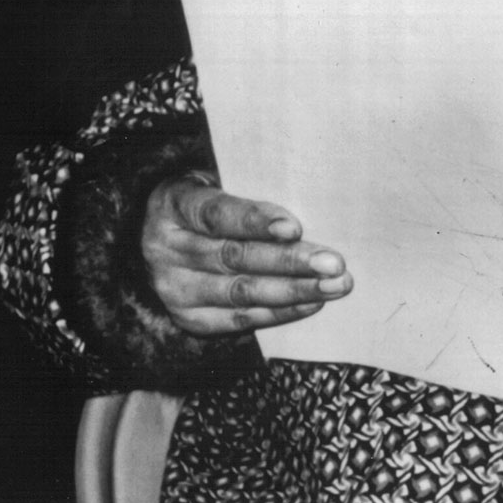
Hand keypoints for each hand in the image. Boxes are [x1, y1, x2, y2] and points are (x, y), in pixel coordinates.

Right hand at [142, 174, 352, 336]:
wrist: (169, 238)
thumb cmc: (212, 203)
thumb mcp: (219, 183)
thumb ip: (251, 195)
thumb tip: (303, 221)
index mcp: (174, 205)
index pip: (216, 214)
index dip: (255, 221)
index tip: (294, 228)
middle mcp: (166, 249)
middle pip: (234, 256)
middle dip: (290, 261)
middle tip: (333, 263)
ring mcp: (175, 288)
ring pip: (241, 291)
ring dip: (295, 290)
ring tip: (335, 285)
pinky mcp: (189, 317)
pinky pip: (240, 319)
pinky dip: (281, 312)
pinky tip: (313, 302)